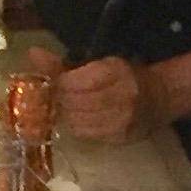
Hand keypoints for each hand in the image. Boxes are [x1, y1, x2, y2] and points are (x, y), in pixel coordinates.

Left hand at [43, 50, 161, 142]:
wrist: (158, 99)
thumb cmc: (123, 77)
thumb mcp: (96, 64)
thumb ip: (62, 64)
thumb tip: (32, 54)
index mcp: (115, 71)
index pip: (76, 81)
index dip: (60, 84)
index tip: (56, 83)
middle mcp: (121, 95)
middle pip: (75, 102)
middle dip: (61, 100)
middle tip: (58, 97)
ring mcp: (122, 118)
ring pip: (79, 120)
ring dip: (67, 115)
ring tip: (68, 108)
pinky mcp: (121, 136)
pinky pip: (87, 133)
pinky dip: (78, 126)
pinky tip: (80, 118)